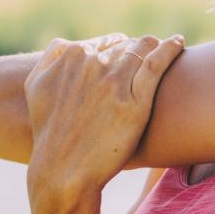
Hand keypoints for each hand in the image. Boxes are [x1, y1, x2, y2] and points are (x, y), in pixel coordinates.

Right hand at [25, 32, 185, 201]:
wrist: (63, 170)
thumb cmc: (50, 132)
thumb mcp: (36, 87)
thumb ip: (51, 57)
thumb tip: (71, 45)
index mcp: (72, 57)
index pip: (106, 42)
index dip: (118, 50)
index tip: (127, 59)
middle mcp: (93, 64)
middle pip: (125, 45)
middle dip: (136, 50)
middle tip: (147, 62)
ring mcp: (115, 82)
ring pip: (143, 48)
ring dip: (154, 47)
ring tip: (166, 49)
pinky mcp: (135, 102)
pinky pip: (157, 63)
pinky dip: (170, 49)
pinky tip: (178, 43)